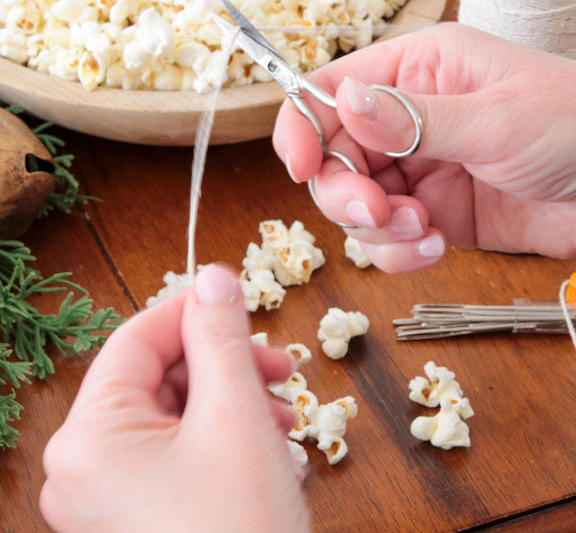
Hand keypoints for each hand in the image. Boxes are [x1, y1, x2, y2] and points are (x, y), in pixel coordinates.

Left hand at [40, 265, 310, 532]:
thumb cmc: (238, 529)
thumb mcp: (235, 416)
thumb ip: (221, 336)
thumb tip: (215, 277)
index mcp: (89, 437)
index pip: (137, 338)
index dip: (192, 310)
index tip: (240, 300)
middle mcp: (83, 470)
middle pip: (157, 379)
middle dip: (223, 366)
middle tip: (277, 366)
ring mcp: (106, 503)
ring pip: (172, 419)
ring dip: (232, 405)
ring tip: (283, 418)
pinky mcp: (135, 523)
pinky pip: (175, 459)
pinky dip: (222, 444)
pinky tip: (272, 457)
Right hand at [273, 23, 575, 272]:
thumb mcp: (497, 119)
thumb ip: (414, 119)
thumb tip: (342, 100)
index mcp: (419, 69)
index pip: (333, 90)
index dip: (303, 125)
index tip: (297, 166)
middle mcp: (411, 117)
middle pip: (334, 155)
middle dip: (344, 190)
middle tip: (379, 212)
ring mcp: (423, 167)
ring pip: (356, 203)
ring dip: (377, 228)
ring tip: (426, 230)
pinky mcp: (439, 213)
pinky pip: (391, 238)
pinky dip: (401, 251)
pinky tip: (438, 245)